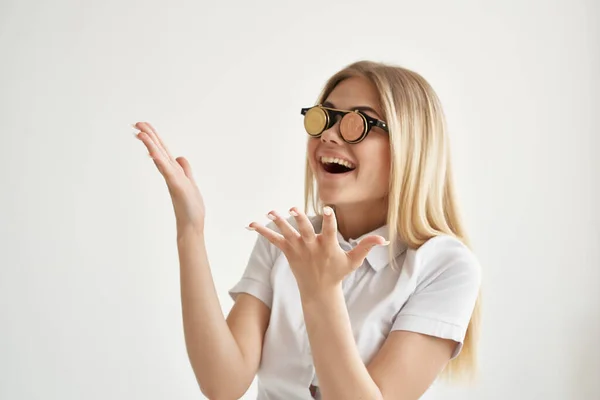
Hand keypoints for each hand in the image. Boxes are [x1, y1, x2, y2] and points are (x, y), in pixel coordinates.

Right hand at [133, 122, 205, 232]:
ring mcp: (172, 179)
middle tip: (136, 123)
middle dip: (149, 136)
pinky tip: (153, 152)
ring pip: (159, 158)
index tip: (144, 126)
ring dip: (150, 145)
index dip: (154, 138)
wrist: (191, 225)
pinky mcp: (176, 186)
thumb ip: (185, 169)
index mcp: (174, 171)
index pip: (162, 150)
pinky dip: (160, 161)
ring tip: (140, 132)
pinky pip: (167, 171)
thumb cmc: (190, 207)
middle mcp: (170, 173)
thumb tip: (180, 156)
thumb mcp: (190, 182)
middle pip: (158, 150)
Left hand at [248, 206, 388, 299]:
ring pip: (287, 232)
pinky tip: (251, 224)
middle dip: (298, 219)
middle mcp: (312, 246)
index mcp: (328, 246)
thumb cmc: (337, 273)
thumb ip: (366, 247)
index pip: (329, 230)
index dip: (328, 219)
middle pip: (304, 230)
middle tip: (291, 208)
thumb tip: (384, 239)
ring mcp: (298, 249)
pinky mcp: (288, 252)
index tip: (326, 209)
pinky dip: (262, 232)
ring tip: (270, 212)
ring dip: (278, 222)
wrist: (319, 291)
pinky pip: (273, 240)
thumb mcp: (353, 261)